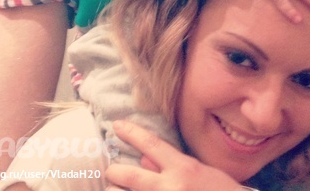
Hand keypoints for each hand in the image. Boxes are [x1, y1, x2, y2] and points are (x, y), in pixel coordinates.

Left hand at [105, 120, 240, 190]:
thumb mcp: (199, 172)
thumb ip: (172, 166)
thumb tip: (144, 161)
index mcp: (182, 168)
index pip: (152, 144)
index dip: (132, 133)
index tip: (116, 125)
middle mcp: (171, 186)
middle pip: (130, 176)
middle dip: (115, 173)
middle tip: (110, 172)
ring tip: (114, 189)